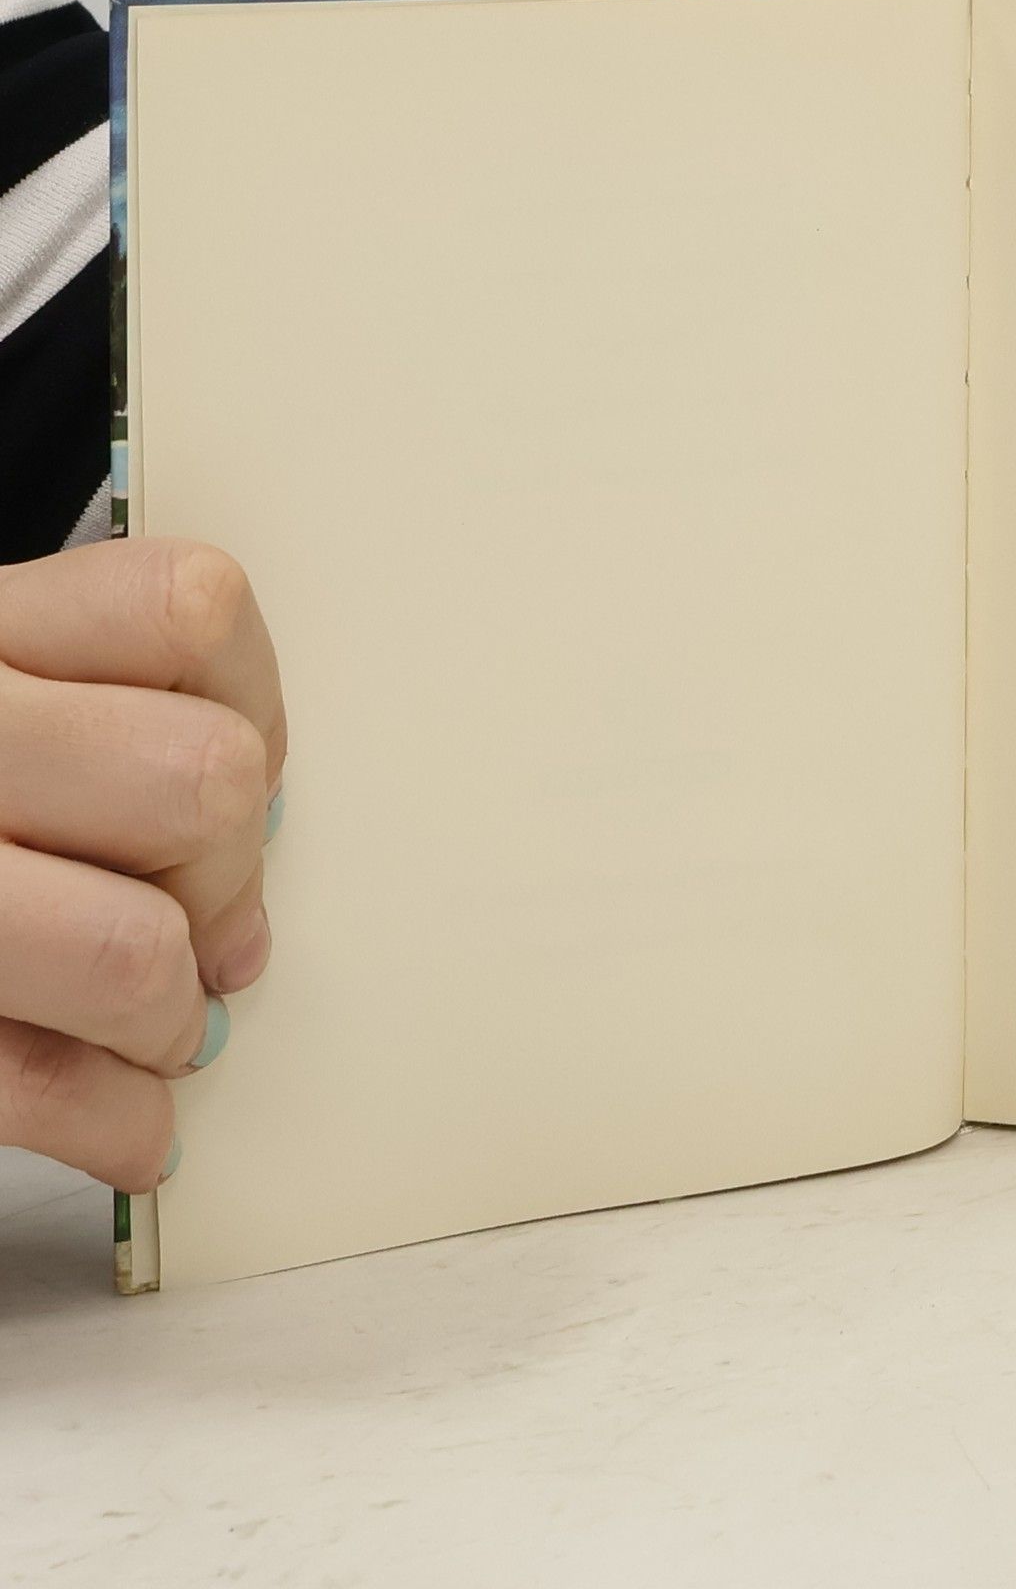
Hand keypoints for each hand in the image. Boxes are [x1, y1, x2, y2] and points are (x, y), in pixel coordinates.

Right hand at [0, 540, 284, 1189]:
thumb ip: (106, 721)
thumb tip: (253, 821)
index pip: (189, 610)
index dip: (249, 702)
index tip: (238, 767)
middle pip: (202, 782)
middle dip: (225, 874)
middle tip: (199, 923)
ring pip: (133, 949)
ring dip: (167, 1012)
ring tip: (151, 1025)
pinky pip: (44, 1087)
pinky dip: (113, 1123)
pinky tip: (121, 1122)